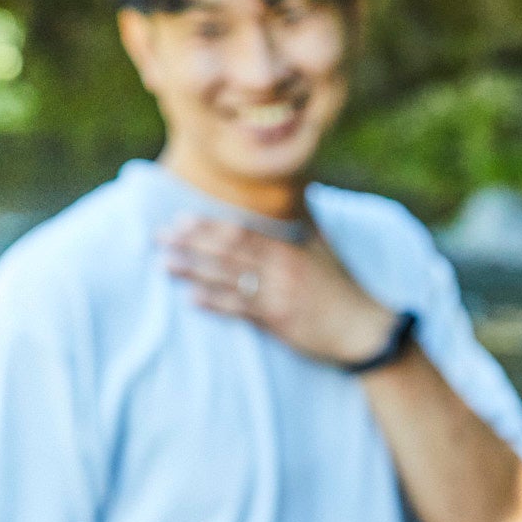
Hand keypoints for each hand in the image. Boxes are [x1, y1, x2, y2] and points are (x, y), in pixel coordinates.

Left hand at [160, 214, 396, 368]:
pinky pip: (240, 309)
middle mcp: (281, 268)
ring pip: (227, 278)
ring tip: (163, 264)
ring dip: (193, 270)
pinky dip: (215, 303)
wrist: (363, 329)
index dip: (209, 226)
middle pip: (228, 251)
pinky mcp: (277, 320)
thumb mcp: (324, 249)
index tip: (180, 219)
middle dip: (191, 243)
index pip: (242, 232)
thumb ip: (305, 222)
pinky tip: (191, 298)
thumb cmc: (341, 288)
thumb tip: (300, 192)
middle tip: (158, 236)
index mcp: (289, 249)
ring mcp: (277, 294)